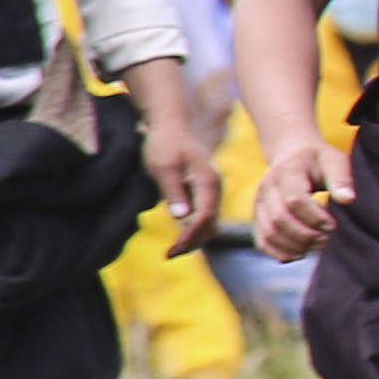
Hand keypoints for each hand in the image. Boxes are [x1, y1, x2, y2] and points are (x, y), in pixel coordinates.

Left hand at [141, 110, 221, 248]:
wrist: (170, 124)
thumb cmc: (165, 143)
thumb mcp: (164, 167)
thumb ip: (173, 191)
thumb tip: (181, 217)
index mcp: (208, 182)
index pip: (205, 217)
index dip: (190, 236)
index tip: (173, 250)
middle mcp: (214, 188)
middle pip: (210, 224)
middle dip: (193, 242)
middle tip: (169, 254)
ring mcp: (210, 191)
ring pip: (208, 223)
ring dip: (193, 238)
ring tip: (172, 250)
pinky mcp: (202, 192)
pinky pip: (203, 216)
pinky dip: (192, 229)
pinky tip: (177, 236)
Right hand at [253, 137, 353, 261]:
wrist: (292, 155)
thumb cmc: (318, 160)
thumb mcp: (333, 160)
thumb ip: (341, 178)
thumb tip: (348, 199)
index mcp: (287, 171)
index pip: (294, 200)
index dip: (315, 218)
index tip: (332, 224)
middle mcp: (267, 187)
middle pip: (280, 219)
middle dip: (306, 235)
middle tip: (326, 238)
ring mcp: (259, 203)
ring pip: (270, 233)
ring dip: (296, 246)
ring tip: (317, 244)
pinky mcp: (258, 217)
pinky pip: (263, 242)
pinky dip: (281, 253)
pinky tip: (301, 253)